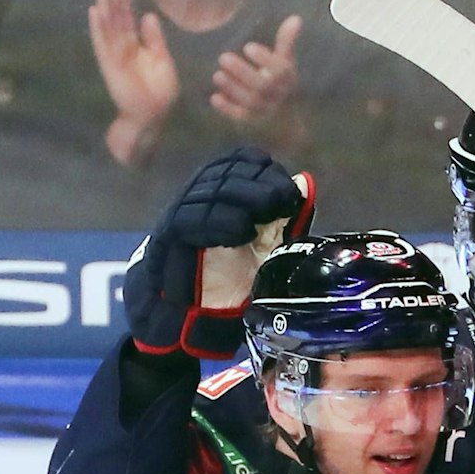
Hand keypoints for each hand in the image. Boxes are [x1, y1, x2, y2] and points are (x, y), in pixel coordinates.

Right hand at [88, 0, 178, 162]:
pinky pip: (103, 44)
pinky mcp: (110, 66)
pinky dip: (98, 28)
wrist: (152, 117)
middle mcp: (122, 47)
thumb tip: (149, 15)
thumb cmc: (158, 94)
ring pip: (108, 24)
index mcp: (135, 46)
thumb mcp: (163, 61)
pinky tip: (95, 10)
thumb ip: (155, 39)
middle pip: (116, 15)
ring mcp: (115, 56)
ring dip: (105, 3)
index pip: (128, 16)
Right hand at [124, 146, 316, 357]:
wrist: (192, 312)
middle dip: (259, 185)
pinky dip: (220, 223)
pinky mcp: (169, 237)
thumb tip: (305, 182)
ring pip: (211, 193)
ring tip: (265, 217)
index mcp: (222, 189)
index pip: (240, 161)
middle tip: (282, 202)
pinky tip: (241, 232)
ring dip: (242, 201)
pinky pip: (191, 221)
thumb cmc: (231, 276)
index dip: (265, 171)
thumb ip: (284, 216)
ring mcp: (182, 214)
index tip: (289, 193)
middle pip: (227, 173)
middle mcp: (200, 195)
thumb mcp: (267, 246)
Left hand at [212, 15, 303, 138]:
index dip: (264, 58)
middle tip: (223, 57)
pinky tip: (215, 98)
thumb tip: (295, 18)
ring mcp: (264, 110)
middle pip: (262, 85)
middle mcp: (277, 95)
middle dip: (242, 72)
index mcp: (286, 78)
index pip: (279, 70)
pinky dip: (227, 109)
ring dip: (232, 88)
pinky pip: (240, 117)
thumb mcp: (285, 63)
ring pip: (250, 101)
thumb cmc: (280, 84)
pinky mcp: (251, 121)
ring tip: (217, 75)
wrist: (283, 121)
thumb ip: (286, 42)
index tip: (248, 47)